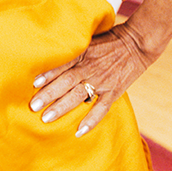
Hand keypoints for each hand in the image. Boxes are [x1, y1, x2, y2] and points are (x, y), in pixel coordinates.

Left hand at [29, 21, 154, 137]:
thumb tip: (51, 51)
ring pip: (78, 96)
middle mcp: (89, 68)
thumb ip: (73, 48)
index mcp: (82, 54)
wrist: (138, 42)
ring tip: (46, 118)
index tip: (33, 83)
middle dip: (48, 95)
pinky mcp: (113, 91)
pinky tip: (79, 132)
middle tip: (33, 106)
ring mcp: (101, 81)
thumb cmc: (110, 38)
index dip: (47, 74)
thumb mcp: (89, 38)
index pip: (62, 65)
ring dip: (62, 108)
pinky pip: (101, 108)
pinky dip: (91, 121)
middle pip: (66, 83)